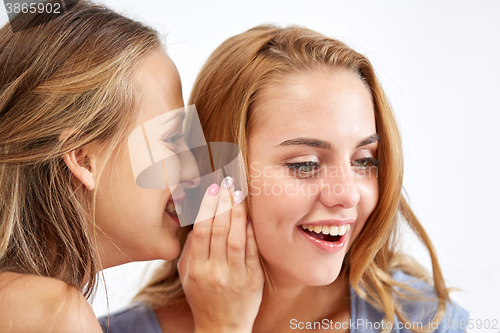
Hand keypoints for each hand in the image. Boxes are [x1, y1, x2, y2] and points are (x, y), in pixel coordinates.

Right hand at [178, 177, 263, 332]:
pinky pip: (252, 251)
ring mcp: (236, 276)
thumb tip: (198, 219)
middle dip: (223, 204)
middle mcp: (215, 271)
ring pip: (236, 238)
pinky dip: (251, 232)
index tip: (211, 190)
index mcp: (197, 269)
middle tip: (226, 184)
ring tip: (237, 194)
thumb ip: (190, 249)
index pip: (201, 231)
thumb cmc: (201, 297)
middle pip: (218, 230)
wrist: (221, 326)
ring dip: (237, 213)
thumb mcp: (186, 276)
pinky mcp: (253, 280)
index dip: (206, 207)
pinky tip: (249, 216)